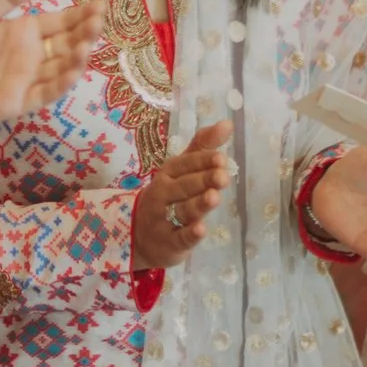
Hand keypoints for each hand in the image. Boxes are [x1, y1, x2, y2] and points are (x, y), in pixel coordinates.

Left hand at [0, 0, 103, 135]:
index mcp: (21, 32)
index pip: (58, 21)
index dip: (79, 13)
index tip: (99, 3)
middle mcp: (30, 55)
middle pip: (66, 42)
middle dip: (85, 31)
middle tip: (99, 18)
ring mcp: (27, 79)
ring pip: (61, 67)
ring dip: (77, 56)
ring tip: (89, 42)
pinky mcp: (19, 102)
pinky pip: (45, 93)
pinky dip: (61, 83)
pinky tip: (74, 69)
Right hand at [131, 121, 234, 271]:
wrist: (139, 235)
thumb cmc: (168, 197)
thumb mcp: (182, 170)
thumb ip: (203, 147)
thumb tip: (227, 123)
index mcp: (168, 173)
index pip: (185, 164)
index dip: (202, 161)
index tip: (221, 158)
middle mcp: (163, 194)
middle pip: (184, 186)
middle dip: (203, 180)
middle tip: (223, 176)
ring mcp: (164, 219)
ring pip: (183, 210)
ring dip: (199, 204)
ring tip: (214, 197)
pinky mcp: (170, 243)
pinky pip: (180, 238)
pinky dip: (190, 234)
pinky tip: (201, 229)